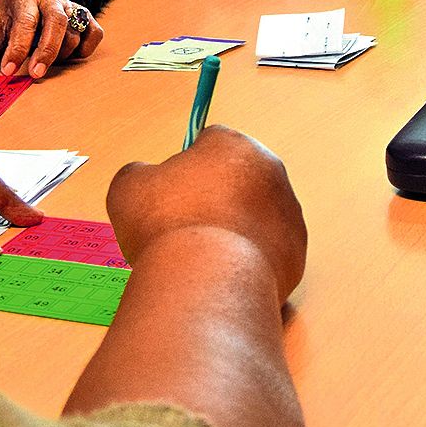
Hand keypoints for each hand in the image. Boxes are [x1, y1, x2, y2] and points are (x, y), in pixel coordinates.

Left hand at [0, 0, 103, 79]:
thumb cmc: (14, 12)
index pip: (24, 24)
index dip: (17, 49)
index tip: (8, 70)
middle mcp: (51, 1)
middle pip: (57, 22)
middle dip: (47, 51)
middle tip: (36, 74)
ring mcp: (72, 8)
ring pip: (74, 34)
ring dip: (60, 55)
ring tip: (43, 61)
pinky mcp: (87, 17)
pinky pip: (94, 34)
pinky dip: (85, 49)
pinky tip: (70, 55)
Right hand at [106, 125, 306, 301]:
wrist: (207, 284)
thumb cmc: (167, 228)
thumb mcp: (128, 188)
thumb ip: (139, 173)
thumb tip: (144, 178)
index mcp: (233, 144)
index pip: (210, 141)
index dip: (186, 165)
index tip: (171, 191)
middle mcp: (270, 171)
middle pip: (236, 177)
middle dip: (214, 196)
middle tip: (184, 225)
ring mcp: (288, 213)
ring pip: (254, 214)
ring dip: (233, 227)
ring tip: (202, 255)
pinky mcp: (296, 252)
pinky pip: (266, 249)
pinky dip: (247, 258)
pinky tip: (222, 272)